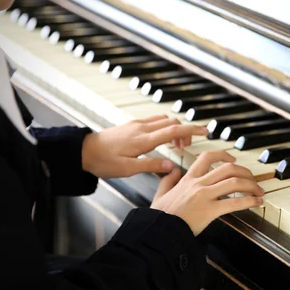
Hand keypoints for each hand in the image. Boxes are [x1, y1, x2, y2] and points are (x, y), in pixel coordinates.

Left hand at [81, 115, 208, 177]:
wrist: (83, 151)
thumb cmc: (103, 162)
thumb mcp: (128, 169)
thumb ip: (151, 165)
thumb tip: (171, 164)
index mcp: (143, 139)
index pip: (174, 129)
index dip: (192, 129)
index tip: (206, 131)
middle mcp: (142, 128)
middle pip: (172, 122)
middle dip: (185, 131)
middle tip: (186, 147)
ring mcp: (136, 124)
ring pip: (164, 119)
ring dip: (174, 128)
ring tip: (175, 145)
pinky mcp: (132, 125)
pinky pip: (154, 121)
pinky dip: (164, 127)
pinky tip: (162, 139)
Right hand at [151, 151, 264, 235]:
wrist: (158, 231)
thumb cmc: (160, 216)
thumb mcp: (160, 194)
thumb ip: (167, 181)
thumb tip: (173, 171)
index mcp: (188, 179)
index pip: (208, 157)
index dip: (223, 155)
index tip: (233, 159)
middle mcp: (198, 184)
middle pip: (228, 168)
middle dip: (245, 172)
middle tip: (253, 179)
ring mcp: (204, 196)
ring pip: (234, 182)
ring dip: (251, 185)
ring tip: (259, 192)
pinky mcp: (210, 211)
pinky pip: (234, 203)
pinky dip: (249, 201)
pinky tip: (256, 203)